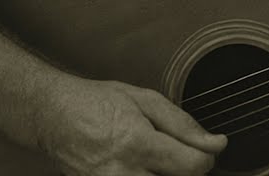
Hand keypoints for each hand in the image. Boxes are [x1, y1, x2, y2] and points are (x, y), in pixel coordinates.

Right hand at [43, 78, 227, 175]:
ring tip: (157, 159)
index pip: (194, 167)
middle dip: (186, 169)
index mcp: (138, 144)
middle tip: (176, 152)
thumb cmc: (95, 102)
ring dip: (167, 175)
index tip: (205, 148)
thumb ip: (183, 124)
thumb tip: (215, 143)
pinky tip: (142, 167)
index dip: (207, 156)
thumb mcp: (145, 100)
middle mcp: (124, 173)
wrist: (53, 116)